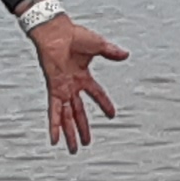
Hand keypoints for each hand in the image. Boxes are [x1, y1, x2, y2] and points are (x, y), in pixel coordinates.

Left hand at [32, 11, 125, 149]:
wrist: (55, 32)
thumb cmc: (72, 34)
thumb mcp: (98, 45)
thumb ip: (111, 52)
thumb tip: (125, 55)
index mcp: (82, 75)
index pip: (96, 93)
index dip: (105, 104)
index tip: (112, 115)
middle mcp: (71, 85)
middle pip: (79, 113)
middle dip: (83, 129)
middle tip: (86, 143)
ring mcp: (62, 89)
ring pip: (68, 117)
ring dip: (70, 133)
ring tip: (73, 149)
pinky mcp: (55, 89)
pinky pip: (55, 112)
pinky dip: (55, 125)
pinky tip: (54, 139)